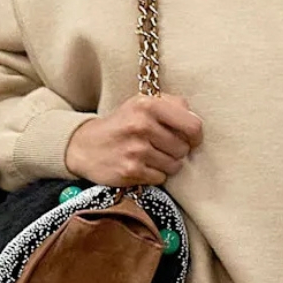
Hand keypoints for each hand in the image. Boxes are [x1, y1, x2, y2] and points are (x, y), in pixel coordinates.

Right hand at [65, 94, 202, 186]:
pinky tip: (141, 166)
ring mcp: (135, 150)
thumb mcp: (142, 104)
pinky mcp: (130, 171)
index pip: (192, 125)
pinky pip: (160, 178)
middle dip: (177, 151)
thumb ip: (172, 105)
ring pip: (174, 165)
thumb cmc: (122, 124)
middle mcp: (141, 125)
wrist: (85, 146)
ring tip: (150, 156)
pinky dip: (154, 175)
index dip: (196, 136)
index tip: (191, 139)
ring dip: (166, 164)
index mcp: (148, 105)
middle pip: (183, 148)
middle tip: (161, 147)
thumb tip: (196, 120)